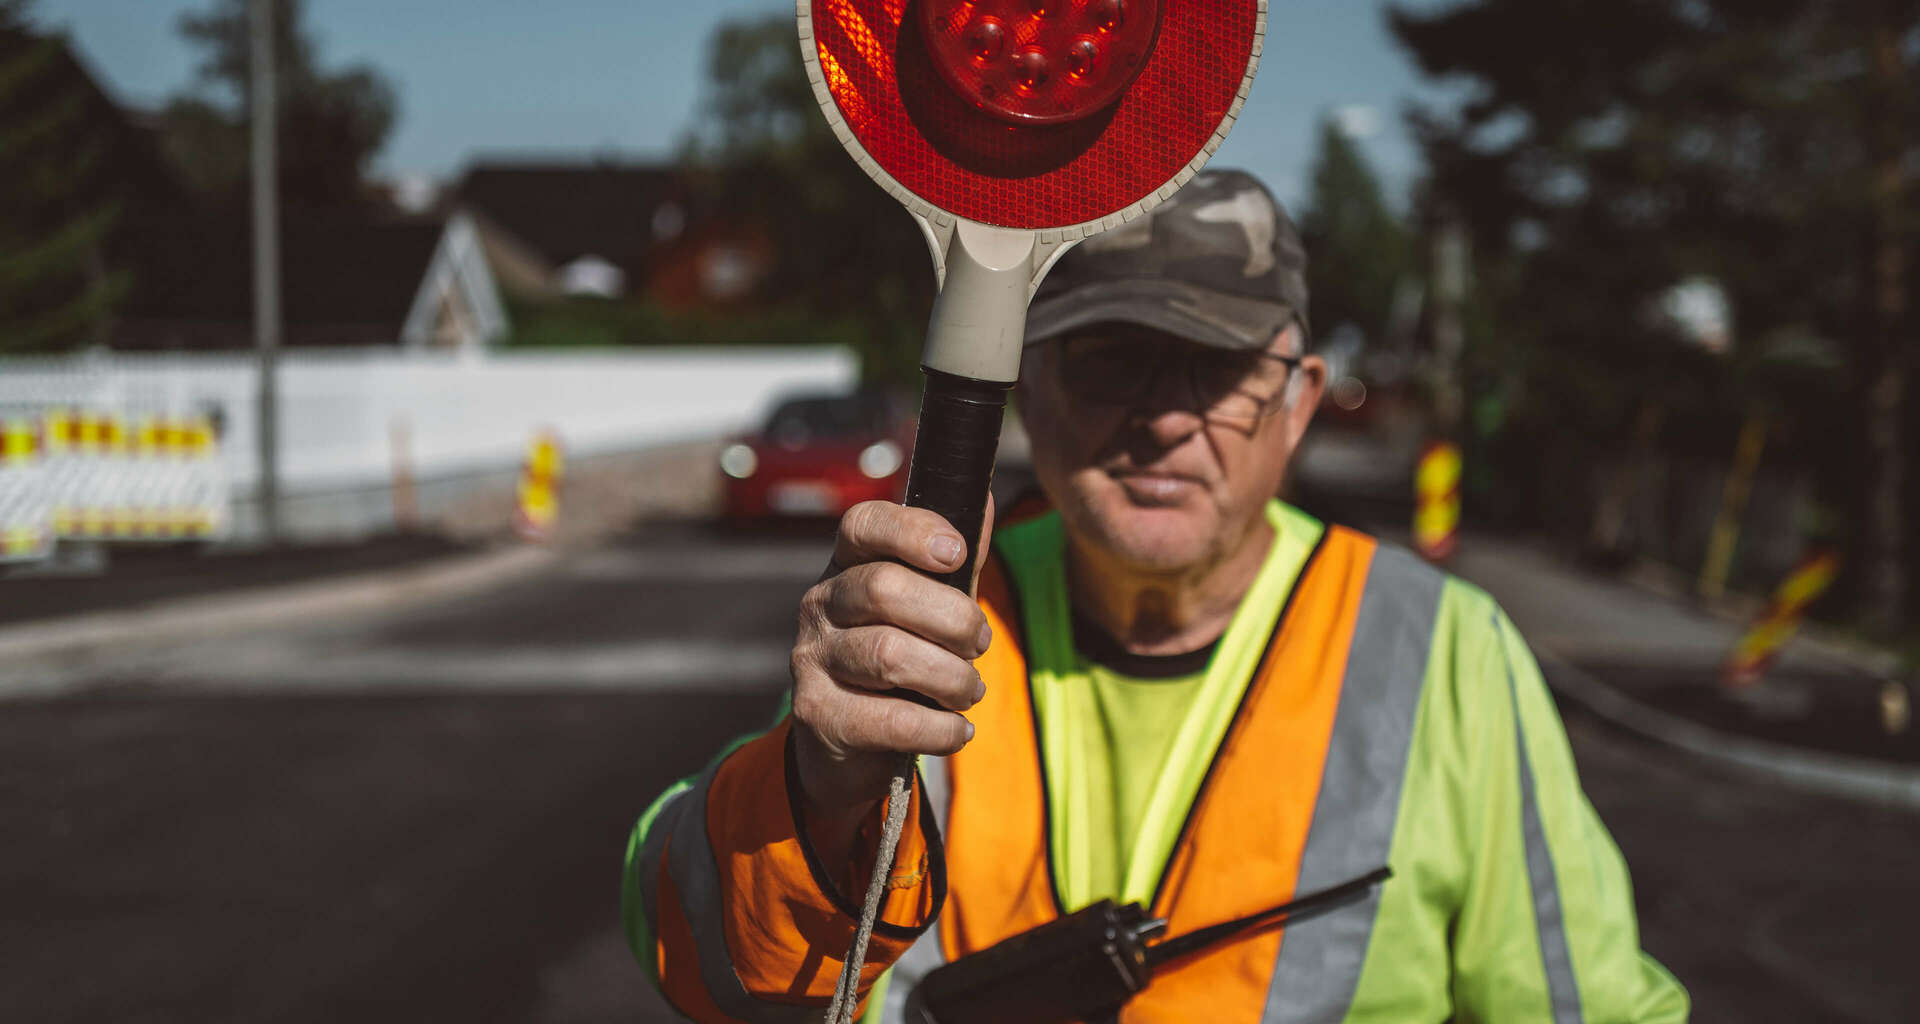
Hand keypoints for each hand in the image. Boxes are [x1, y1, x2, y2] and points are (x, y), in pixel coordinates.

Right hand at [789, 499, 994, 833]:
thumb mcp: (928, 607)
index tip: (957, 554)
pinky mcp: (817, 714)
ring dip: (951, 677)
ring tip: (969, 691)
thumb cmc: (899, 660)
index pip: (863, 525)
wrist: (848, 744)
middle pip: (885, 589)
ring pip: (889, 654)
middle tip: (979, 644)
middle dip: (953, 618)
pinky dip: (939, 727)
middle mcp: (820, 604)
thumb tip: (980, 499)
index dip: (912, 531)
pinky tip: (958, 730)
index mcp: (846, 566)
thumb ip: (954, 563)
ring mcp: (811, 659)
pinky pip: (890, 718)